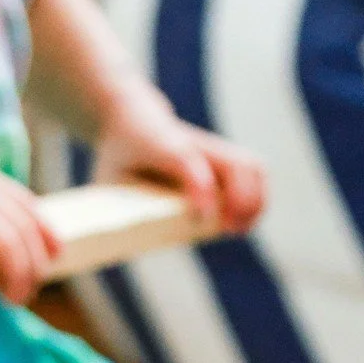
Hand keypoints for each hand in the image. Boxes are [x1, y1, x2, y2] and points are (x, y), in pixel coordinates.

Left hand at [92, 84, 265, 233]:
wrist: (131, 118)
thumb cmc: (118, 157)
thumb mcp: (106, 178)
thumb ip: (113, 208)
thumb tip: (121, 244)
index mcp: (158, 144)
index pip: (186, 161)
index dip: (198, 188)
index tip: (200, 217)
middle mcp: (193, 143)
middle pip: (234, 164)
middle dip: (240, 199)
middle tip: (229, 229)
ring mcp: (213, 148)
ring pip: (252, 166)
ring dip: (255, 200)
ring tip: (240, 229)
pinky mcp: (224, 156)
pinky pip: (254, 172)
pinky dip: (258, 197)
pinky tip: (245, 221)